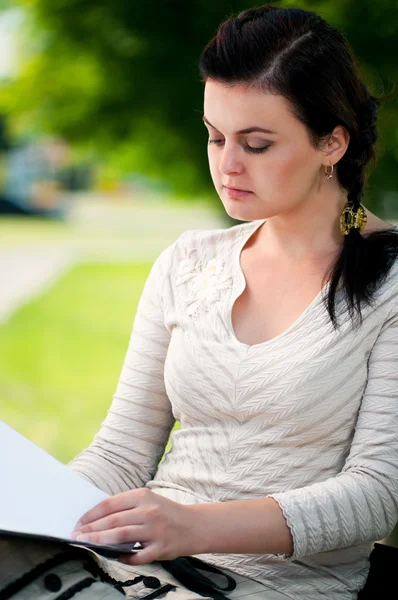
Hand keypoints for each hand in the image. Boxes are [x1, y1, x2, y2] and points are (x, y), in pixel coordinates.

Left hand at [70, 488, 194, 564]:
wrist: (193, 525)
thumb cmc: (166, 512)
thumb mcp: (148, 501)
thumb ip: (126, 507)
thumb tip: (97, 518)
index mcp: (143, 496)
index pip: (111, 504)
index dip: (92, 514)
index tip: (79, 522)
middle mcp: (149, 511)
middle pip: (113, 521)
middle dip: (91, 529)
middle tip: (77, 535)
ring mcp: (155, 530)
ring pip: (121, 536)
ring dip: (100, 540)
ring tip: (87, 543)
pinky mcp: (160, 548)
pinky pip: (137, 556)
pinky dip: (125, 557)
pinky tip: (117, 556)